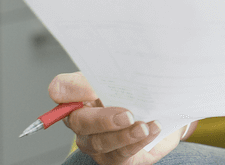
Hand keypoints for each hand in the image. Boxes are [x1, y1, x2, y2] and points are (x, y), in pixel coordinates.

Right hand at [47, 72, 186, 164]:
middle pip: (80, 122)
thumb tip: (122, 69)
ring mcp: (95, 142)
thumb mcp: (129, 78)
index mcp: (81, 95)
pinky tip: (152, 130)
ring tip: (144, 127)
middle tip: (127, 115)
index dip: (72, 89)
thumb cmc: (138, 95)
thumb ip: (119, 72)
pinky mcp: (114, 158)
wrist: (161, 117)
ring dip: (123, 135)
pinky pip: (122, 154)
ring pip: (100, 142)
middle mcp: (82, 121)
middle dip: (103, 120)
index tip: (91, 89)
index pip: (62, 89)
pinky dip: (139, 142)